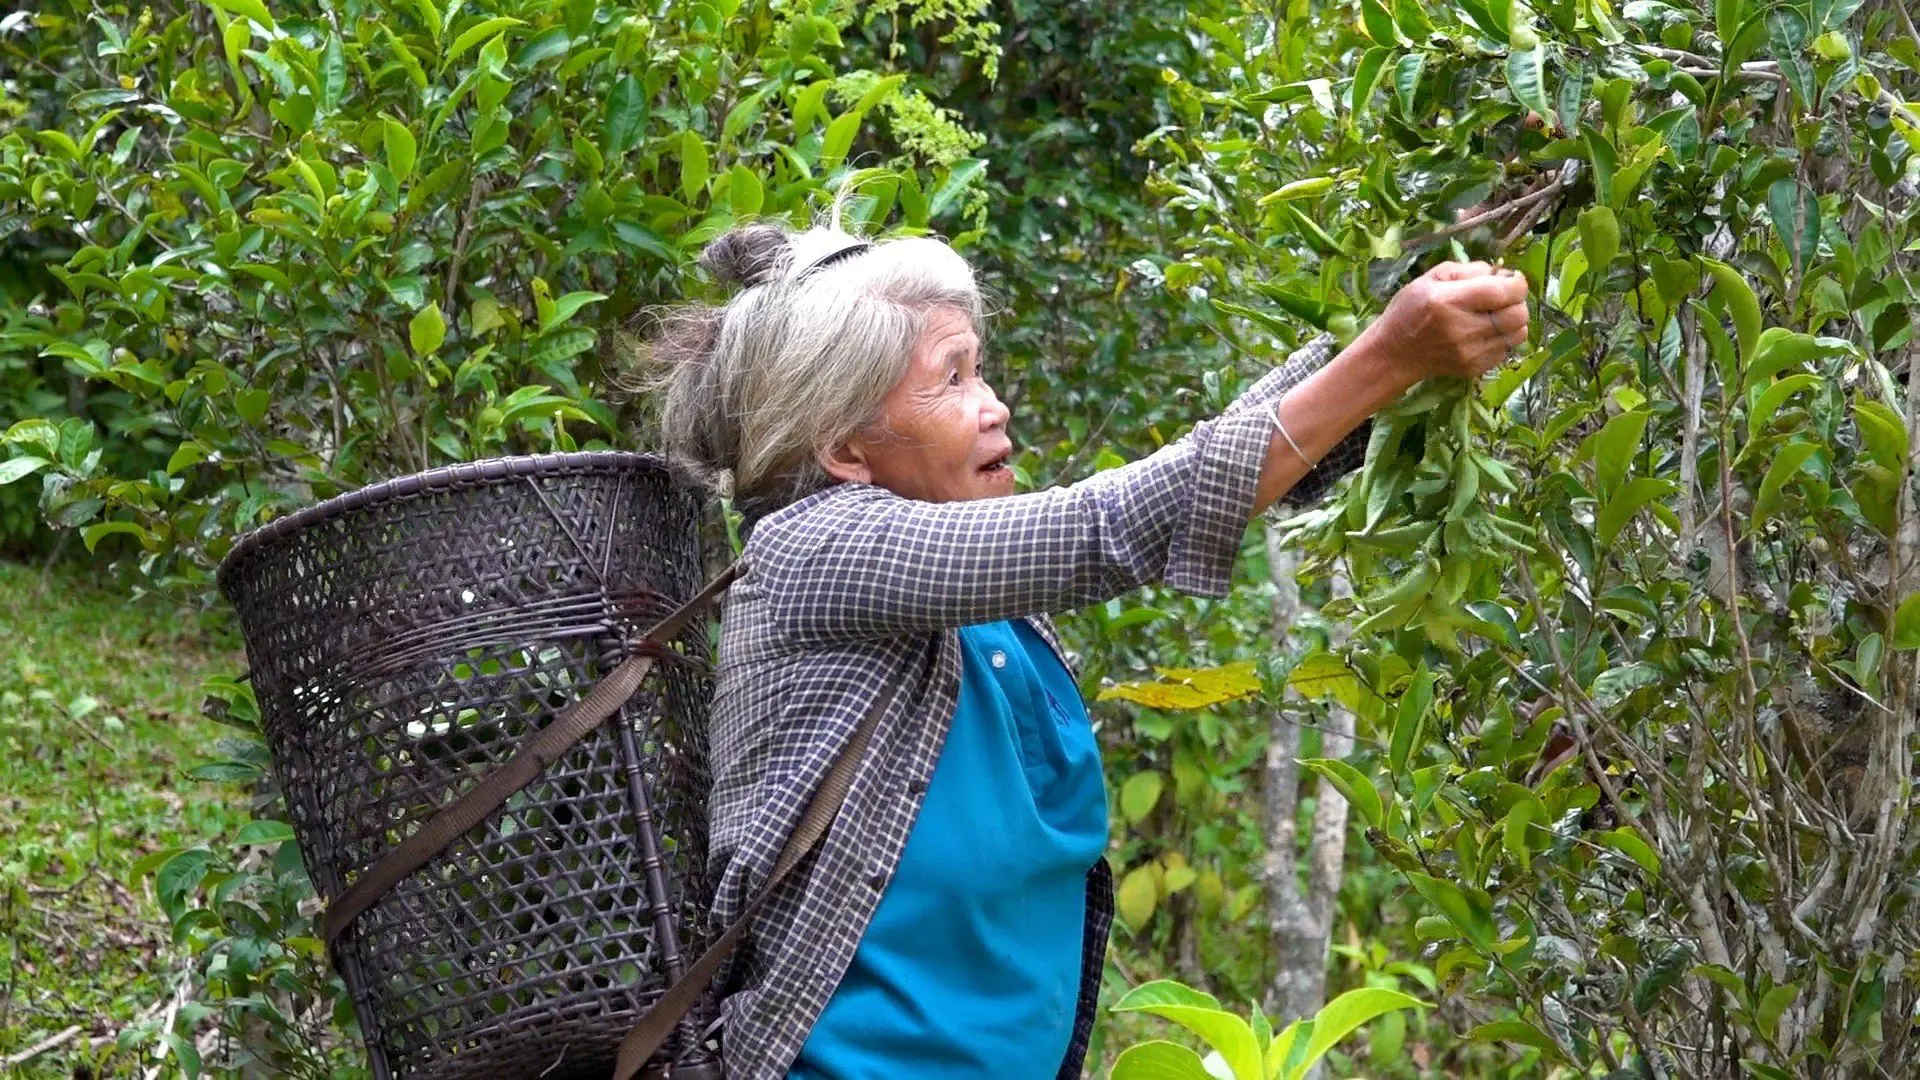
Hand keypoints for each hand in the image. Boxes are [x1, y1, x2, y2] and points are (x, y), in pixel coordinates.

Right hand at [1361, 261, 1530, 384]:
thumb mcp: (1430, 279)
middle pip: (1518, 314)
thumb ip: (1468, 270)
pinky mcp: (1474, 368)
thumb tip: (1500, 273)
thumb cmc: (1409, 310)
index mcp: (1449, 301)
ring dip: (1513, 321)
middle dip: (1517, 301)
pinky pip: (1508, 349)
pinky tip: (1485, 333)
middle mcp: (1463, 329)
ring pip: (1518, 333)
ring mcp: (1470, 352)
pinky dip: (1504, 337)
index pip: (1504, 291)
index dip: (1516, 283)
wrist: (1393, 354)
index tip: (1510, 279)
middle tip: (1502, 298)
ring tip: (1496, 315)